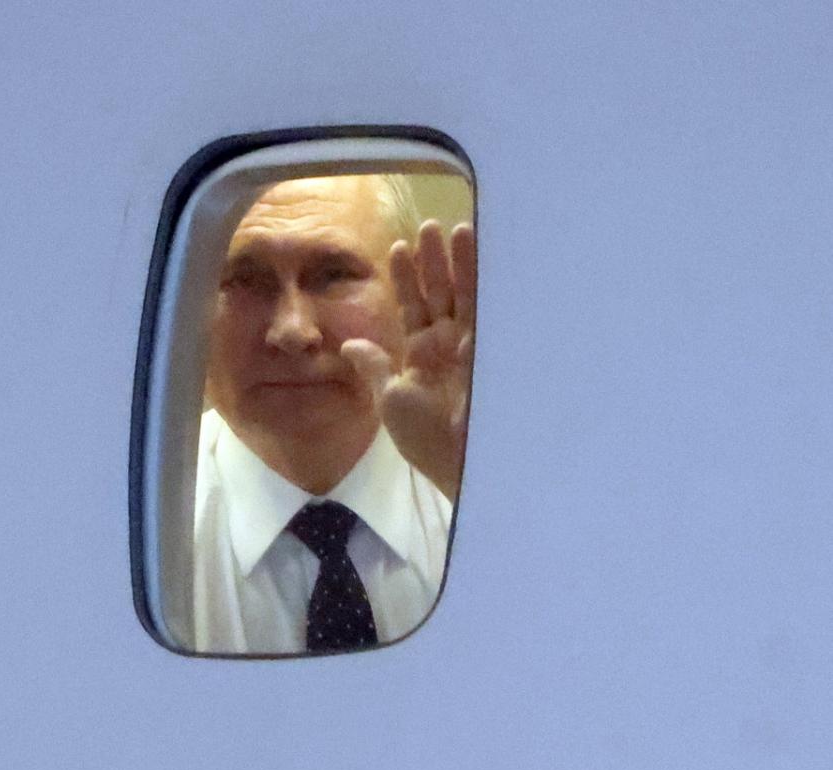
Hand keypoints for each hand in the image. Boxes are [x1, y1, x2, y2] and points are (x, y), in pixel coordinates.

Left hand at [340, 220, 474, 501]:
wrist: (461, 464)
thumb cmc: (424, 438)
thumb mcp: (390, 399)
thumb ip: (375, 368)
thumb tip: (350, 344)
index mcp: (422, 355)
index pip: (412, 307)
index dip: (406, 279)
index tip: (397, 248)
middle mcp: (450, 345)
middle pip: (442, 293)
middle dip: (435, 261)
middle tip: (429, 226)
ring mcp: (475, 346)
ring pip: (467, 295)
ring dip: (462, 262)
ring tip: (457, 228)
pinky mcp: (497, 351)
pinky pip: (491, 310)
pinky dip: (488, 283)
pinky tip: (487, 255)